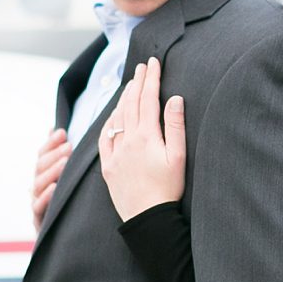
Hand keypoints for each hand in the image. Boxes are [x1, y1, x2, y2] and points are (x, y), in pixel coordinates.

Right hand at [31, 128, 69, 231]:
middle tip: (69, 146)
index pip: (42, 155)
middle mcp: (37, 188)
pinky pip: (39, 207)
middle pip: (39, 167)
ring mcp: (36, 204)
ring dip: (51, 172)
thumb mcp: (66, 181)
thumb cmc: (68, 205)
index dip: (50, 143)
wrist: (66, 242)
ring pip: (38, 184)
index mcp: (42, 176)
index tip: (62, 132)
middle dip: (53, 155)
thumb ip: (61, 157)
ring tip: (65, 162)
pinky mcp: (39, 221)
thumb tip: (57, 129)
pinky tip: (55, 187)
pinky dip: (45, 196)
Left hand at [98, 56, 186, 221]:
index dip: (151, 79)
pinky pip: (105, 137)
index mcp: (147, 136)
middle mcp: (128, 141)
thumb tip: (174, 99)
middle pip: (131, 103)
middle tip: (142, 67)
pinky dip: (110, 121)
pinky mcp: (108, 165)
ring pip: (117, 117)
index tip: (153, 63)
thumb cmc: (168, 189)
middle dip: (137, 82)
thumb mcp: (178, 157)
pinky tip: (114, 115)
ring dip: (124, 98)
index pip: (148, 99)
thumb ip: (175, 125)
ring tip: (130, 85)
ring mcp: (115, 152)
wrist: (148, 218)